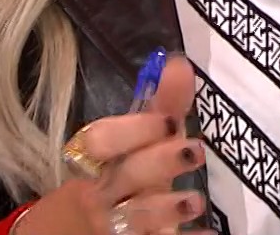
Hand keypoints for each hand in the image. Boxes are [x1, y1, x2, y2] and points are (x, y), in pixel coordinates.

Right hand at [21, 58, 209, 234]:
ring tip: (195, 200)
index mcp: (98, 159)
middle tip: (195, 151)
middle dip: (158, 162)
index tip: (170, 121)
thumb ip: (160, 106)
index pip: (101, 140)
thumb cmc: (113, 179)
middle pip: (124, 175)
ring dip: (165, 207)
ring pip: (134, 216)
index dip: (133, 129)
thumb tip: (181, 63)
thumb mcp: (136, 145)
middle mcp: (102, 191)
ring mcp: (113, 225)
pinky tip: (206, 233)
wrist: (73, 233)